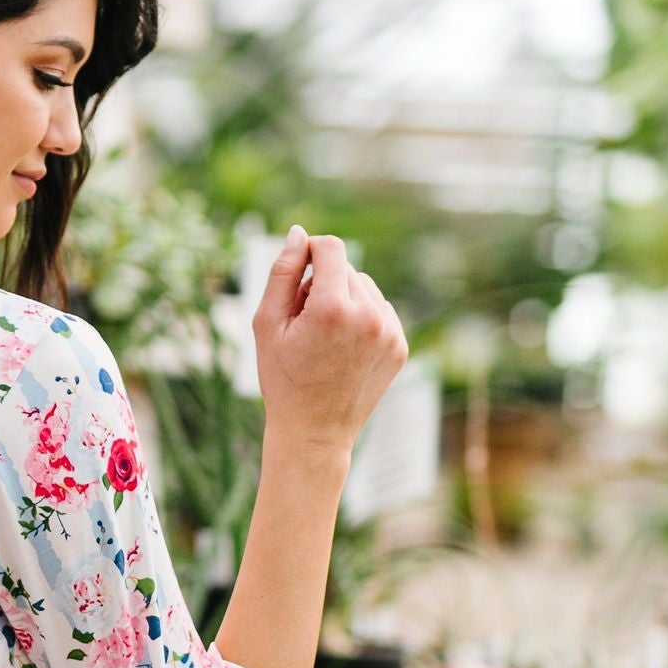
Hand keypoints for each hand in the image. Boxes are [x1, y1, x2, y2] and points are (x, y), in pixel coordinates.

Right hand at [252, 226, 406, 462]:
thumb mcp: (267, 324)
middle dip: (323, 283)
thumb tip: (299, 234)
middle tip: (304, 323)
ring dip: (344, 299)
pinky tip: (344, 348)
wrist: (314, 433)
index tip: (297, 273)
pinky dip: (362, 318)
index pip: (330, 247)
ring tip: (324, 337)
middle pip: (346, 268)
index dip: (310, 252)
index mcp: (332, 308)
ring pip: (365, 287)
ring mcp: (389, 332)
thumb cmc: (282, 378)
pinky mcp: (400, 345)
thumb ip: (282, 272)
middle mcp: (368, 315)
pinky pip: (380, 310)